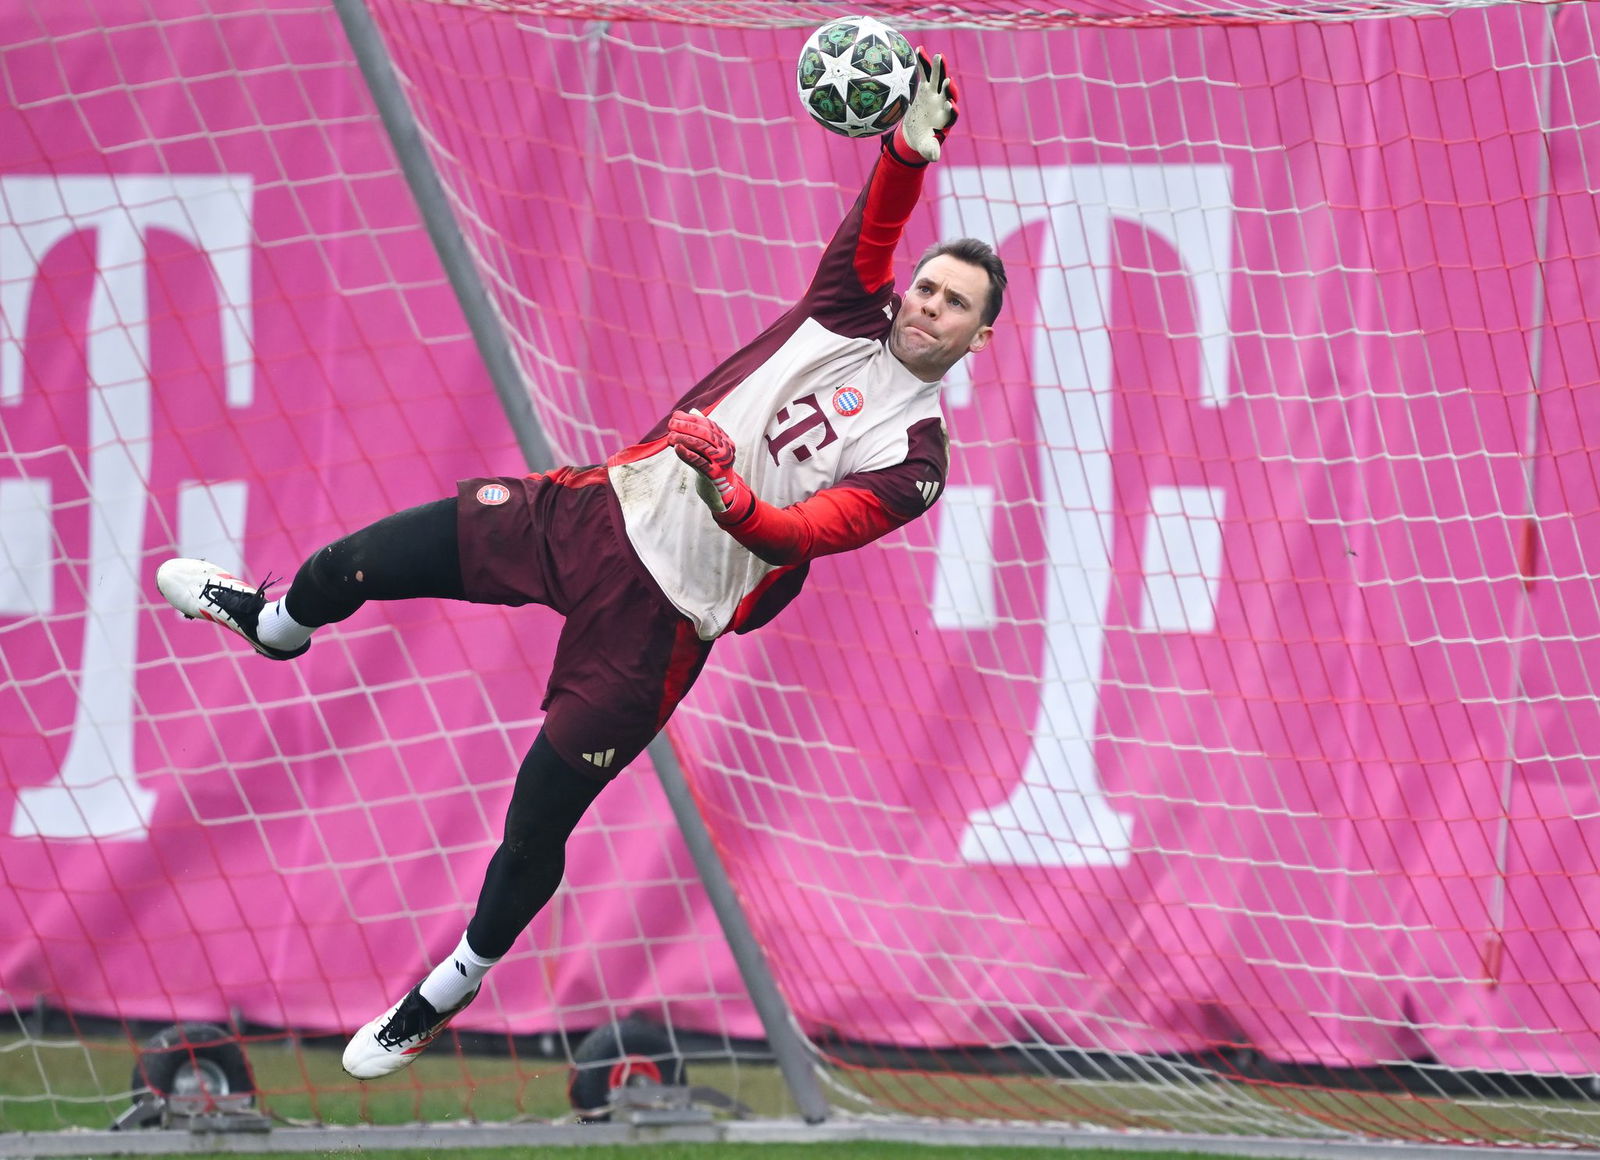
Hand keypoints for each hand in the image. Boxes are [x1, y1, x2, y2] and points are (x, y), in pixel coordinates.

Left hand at [667, 409, 754, 523]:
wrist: (720, 491)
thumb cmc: (710, 466)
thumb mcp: (707, 449)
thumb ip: (701, 432)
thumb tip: (691, 412)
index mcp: (726, 440)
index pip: (709, 424)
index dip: (692, 418)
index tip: (676, 415)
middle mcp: (727, 449)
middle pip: (706, 433)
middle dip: (686, 426)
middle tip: (671, 424)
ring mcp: (722, 462)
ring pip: (702, 446)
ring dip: (684, 438)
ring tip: (670, 436)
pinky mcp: (715, 475)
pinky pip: (700, 462)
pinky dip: (687, 454)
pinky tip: (676, 448)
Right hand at [894, 50, 958, 162]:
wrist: (916, 132)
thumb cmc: (923, 141)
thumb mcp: (926, 147)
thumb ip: (931, 150)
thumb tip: (935, 158)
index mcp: (946, 119)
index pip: (952, 113)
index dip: (952, 110)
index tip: (951, 106)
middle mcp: (943, 103)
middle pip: (948, 93)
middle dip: (948, 86)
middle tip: (948, 80)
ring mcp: (935, 94)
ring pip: (939, 79)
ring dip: (939, 68)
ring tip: (938, 56)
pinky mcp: (926, 87)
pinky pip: (925, 73)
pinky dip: (923, 62)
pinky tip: (918, 50)